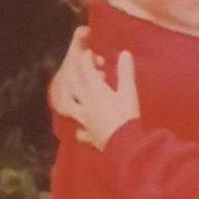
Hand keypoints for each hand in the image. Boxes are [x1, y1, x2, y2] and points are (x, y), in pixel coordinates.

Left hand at [50, 29, 138, 150]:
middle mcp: (86, 104)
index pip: (87, 71)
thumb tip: (125, 53)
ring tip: (72, 99)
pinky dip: (80, 129)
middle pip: (74, 86)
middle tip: (77, 71)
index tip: (87, 53)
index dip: (86, 59)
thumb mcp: (129, 92)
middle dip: (74, 76)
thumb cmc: (127, 117)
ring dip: (70, 101)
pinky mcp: (89, 137)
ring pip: (70, 108)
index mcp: (96, 91)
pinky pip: (80, 132)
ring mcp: (85, 121)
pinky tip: (82, 129)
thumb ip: (125, 72)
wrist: (125, 146)